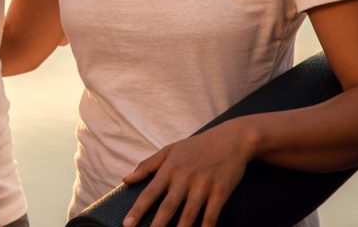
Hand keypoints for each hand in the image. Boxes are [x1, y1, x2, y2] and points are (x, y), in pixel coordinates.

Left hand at [121, 121, 251, 226]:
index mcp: (170, 168)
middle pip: (168, 206)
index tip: (127, 224)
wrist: (231, 139)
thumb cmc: (196, 146)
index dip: (138, 210)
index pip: (150, 192)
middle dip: (157, 225)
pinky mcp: (221, 192)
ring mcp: (204, 186)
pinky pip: (212, 215)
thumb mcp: (169, 150)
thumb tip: (126, 179)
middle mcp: (184, 178)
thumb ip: (147, 166)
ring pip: (189, 214)